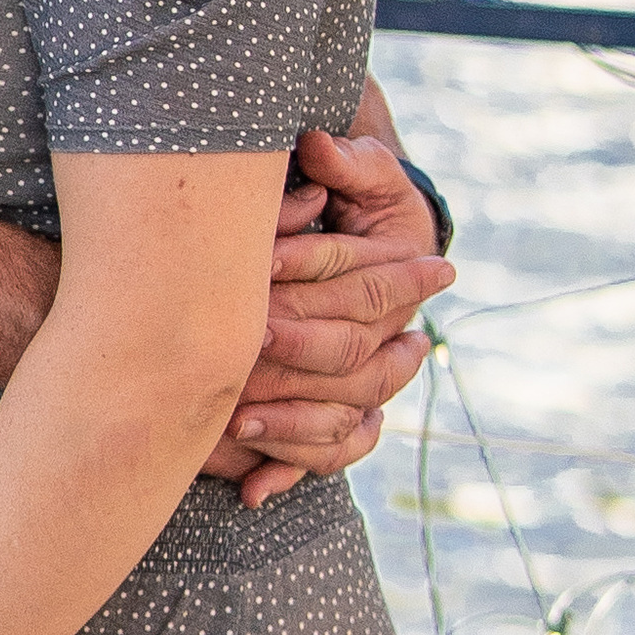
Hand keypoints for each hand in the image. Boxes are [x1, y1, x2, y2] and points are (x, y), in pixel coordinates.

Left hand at [235, 127, 447, 456]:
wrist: (365, 257)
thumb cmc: (347, 201)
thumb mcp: (357, 175)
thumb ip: (344, 162)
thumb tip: (318, 144)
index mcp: (396, 285)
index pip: (361, 289)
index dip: (310, 273)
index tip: (261, 266)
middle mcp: (391, 342)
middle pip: (353, 360)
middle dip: (298, 352)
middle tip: (248, 341)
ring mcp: (364, 387)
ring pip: (346, 423)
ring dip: (292, 424)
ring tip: (238, 419)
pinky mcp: (335, 422)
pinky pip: (325, 459)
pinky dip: (285, 473)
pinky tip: (248, 490)